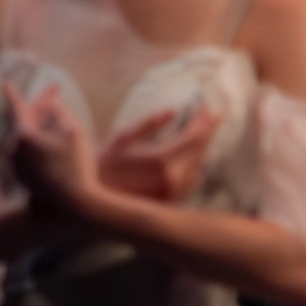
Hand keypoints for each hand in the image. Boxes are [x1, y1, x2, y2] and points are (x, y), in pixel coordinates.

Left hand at [1, 80, 99, 216]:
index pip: (16, 107)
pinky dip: (40, 146)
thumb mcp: (72, 131)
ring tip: (59, 125)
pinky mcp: (23, 179)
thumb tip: (49, 105)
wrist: (73, 207)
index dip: (11, 93)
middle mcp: (14, 150)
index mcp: (23, 135)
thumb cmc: (74, 166)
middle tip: (54, 97)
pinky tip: (56, 148)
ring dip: (41, 129)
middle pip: (26, 122)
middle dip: (40, 109)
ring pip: (28, 139)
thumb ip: (58, 111)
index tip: (3, 82)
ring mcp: (17, 166)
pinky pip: (29, 154)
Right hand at [99, 105, 220, 202]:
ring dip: (202, 145)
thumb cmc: (106, 164)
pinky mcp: (173, 199)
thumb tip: (173, 110)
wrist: (96, 198)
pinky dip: (196, 162)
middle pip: (201, 149)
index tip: (205, 107)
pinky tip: (193, 152)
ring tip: (203, 130)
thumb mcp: (123, 138)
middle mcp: (173, 178)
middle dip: (206, 129)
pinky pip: (193, 178)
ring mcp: (175, 191)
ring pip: (200, 164)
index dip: (203, 120)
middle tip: (210, 115)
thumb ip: (150, 123)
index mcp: (162, 160)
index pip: (194, 137)